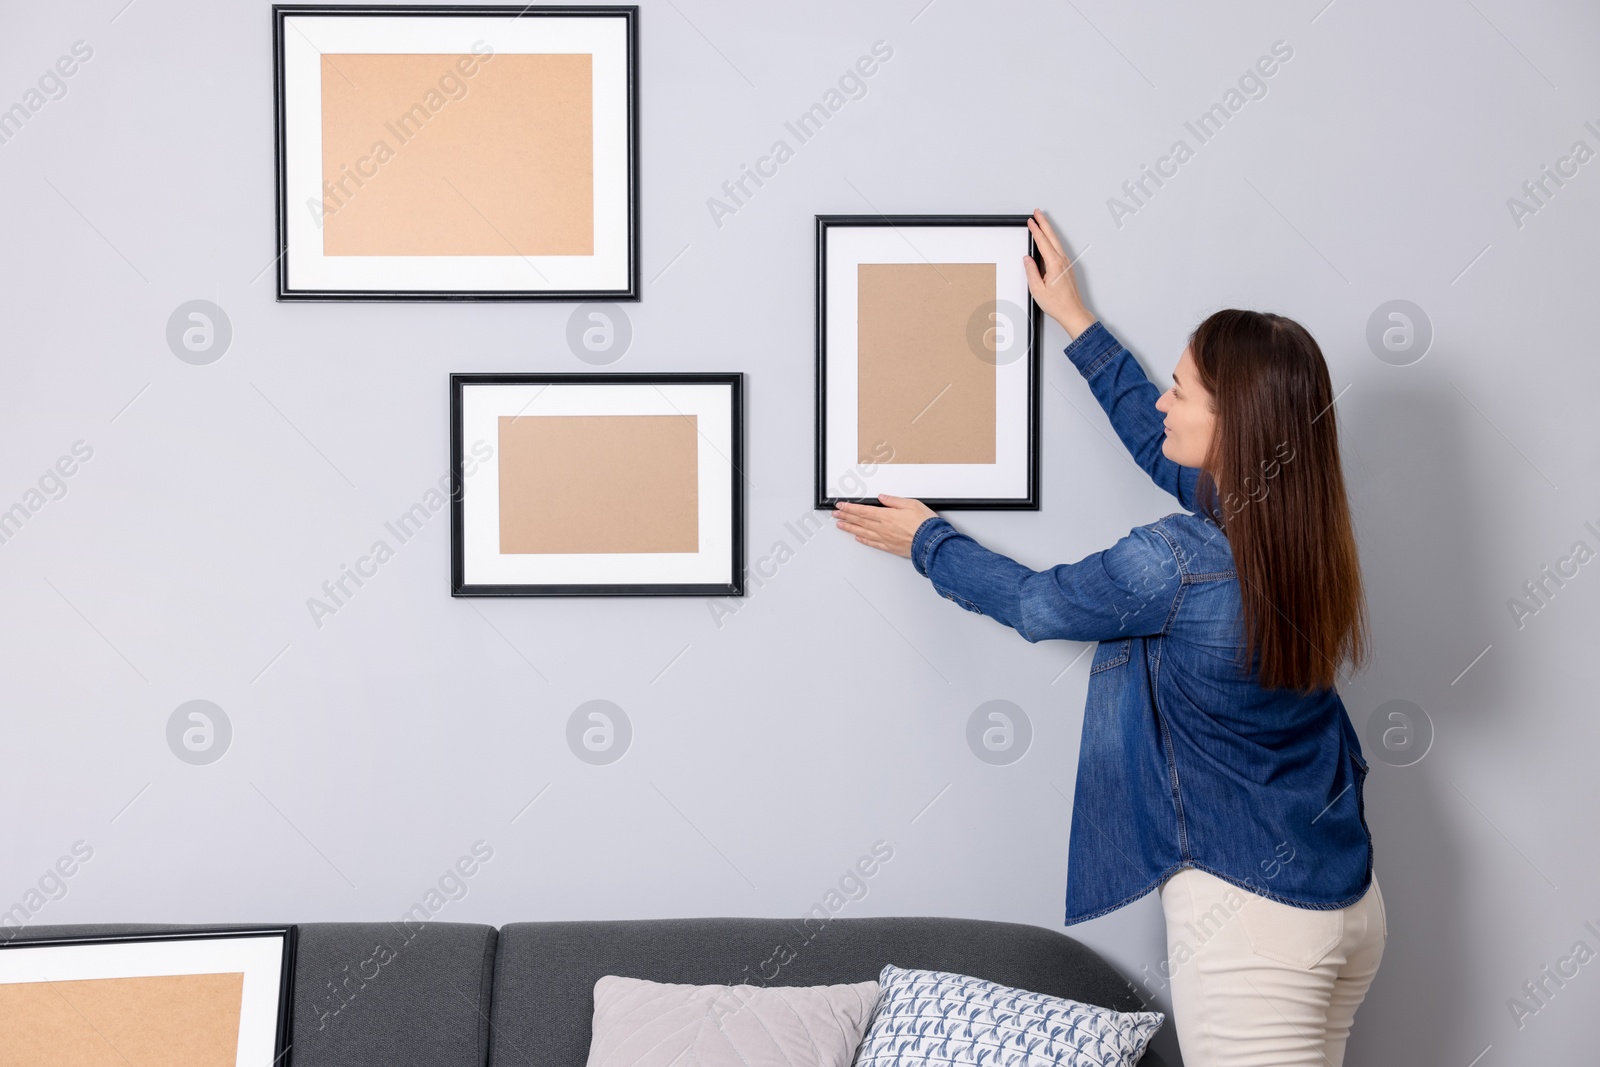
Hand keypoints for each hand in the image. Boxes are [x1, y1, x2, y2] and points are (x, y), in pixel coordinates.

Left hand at [832, 494, 937, 557]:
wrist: (932, 542)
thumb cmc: (925, 524)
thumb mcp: (911, 504)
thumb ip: (894, 501)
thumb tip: (882, 497)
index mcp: (887, 516)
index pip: (863, 511)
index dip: (850, 508)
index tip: (841, 506)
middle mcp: (883, 528)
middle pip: (860, 521)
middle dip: (846, 516)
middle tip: (835, 514)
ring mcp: (885, 539)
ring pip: (863, 532)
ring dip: (850, 528)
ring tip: (840, 525)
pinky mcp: (890, 547)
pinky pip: (873, 543)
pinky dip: (864, 540)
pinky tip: (858, 538)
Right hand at [1023, 209, 1095, 338]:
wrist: (1073, 312)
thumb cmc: (1058, 304)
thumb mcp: (1037, 289)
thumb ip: (1031, 271)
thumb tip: (1027, 259)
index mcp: (1054, 264)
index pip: (1043, 242)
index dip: (1036, 230)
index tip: (1031, 221)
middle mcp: (1062, 261)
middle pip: (1052, 237)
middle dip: (1044, 223)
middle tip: (1038, 213)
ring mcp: (1066, 263)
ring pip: (1056, 242)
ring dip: (1049, 231)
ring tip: (1042, 223)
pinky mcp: (1067, 268)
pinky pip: (1058, 249)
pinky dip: (1052, 241)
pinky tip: (1049, 241)